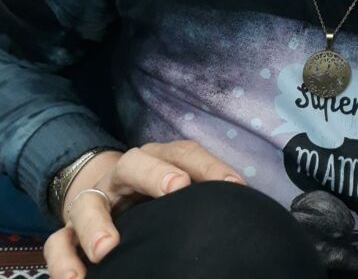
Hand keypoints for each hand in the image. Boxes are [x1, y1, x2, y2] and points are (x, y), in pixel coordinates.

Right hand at [43, 140, 245, 278]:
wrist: (99, 187)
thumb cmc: (150, 193)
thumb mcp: (175, 185)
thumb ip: (201, 196)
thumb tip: (243, 212)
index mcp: (156, 159)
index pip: (184, 152)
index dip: (210, 166)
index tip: (233, 186)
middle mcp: (123, 174)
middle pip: (135, 163)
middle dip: (156, 174)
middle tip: (176, 188)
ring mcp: (93, 199)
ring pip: (90, 203)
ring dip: (97, 225)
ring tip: (106, 250)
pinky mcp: (69, 228)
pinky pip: (58, 241)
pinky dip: (63, 260)